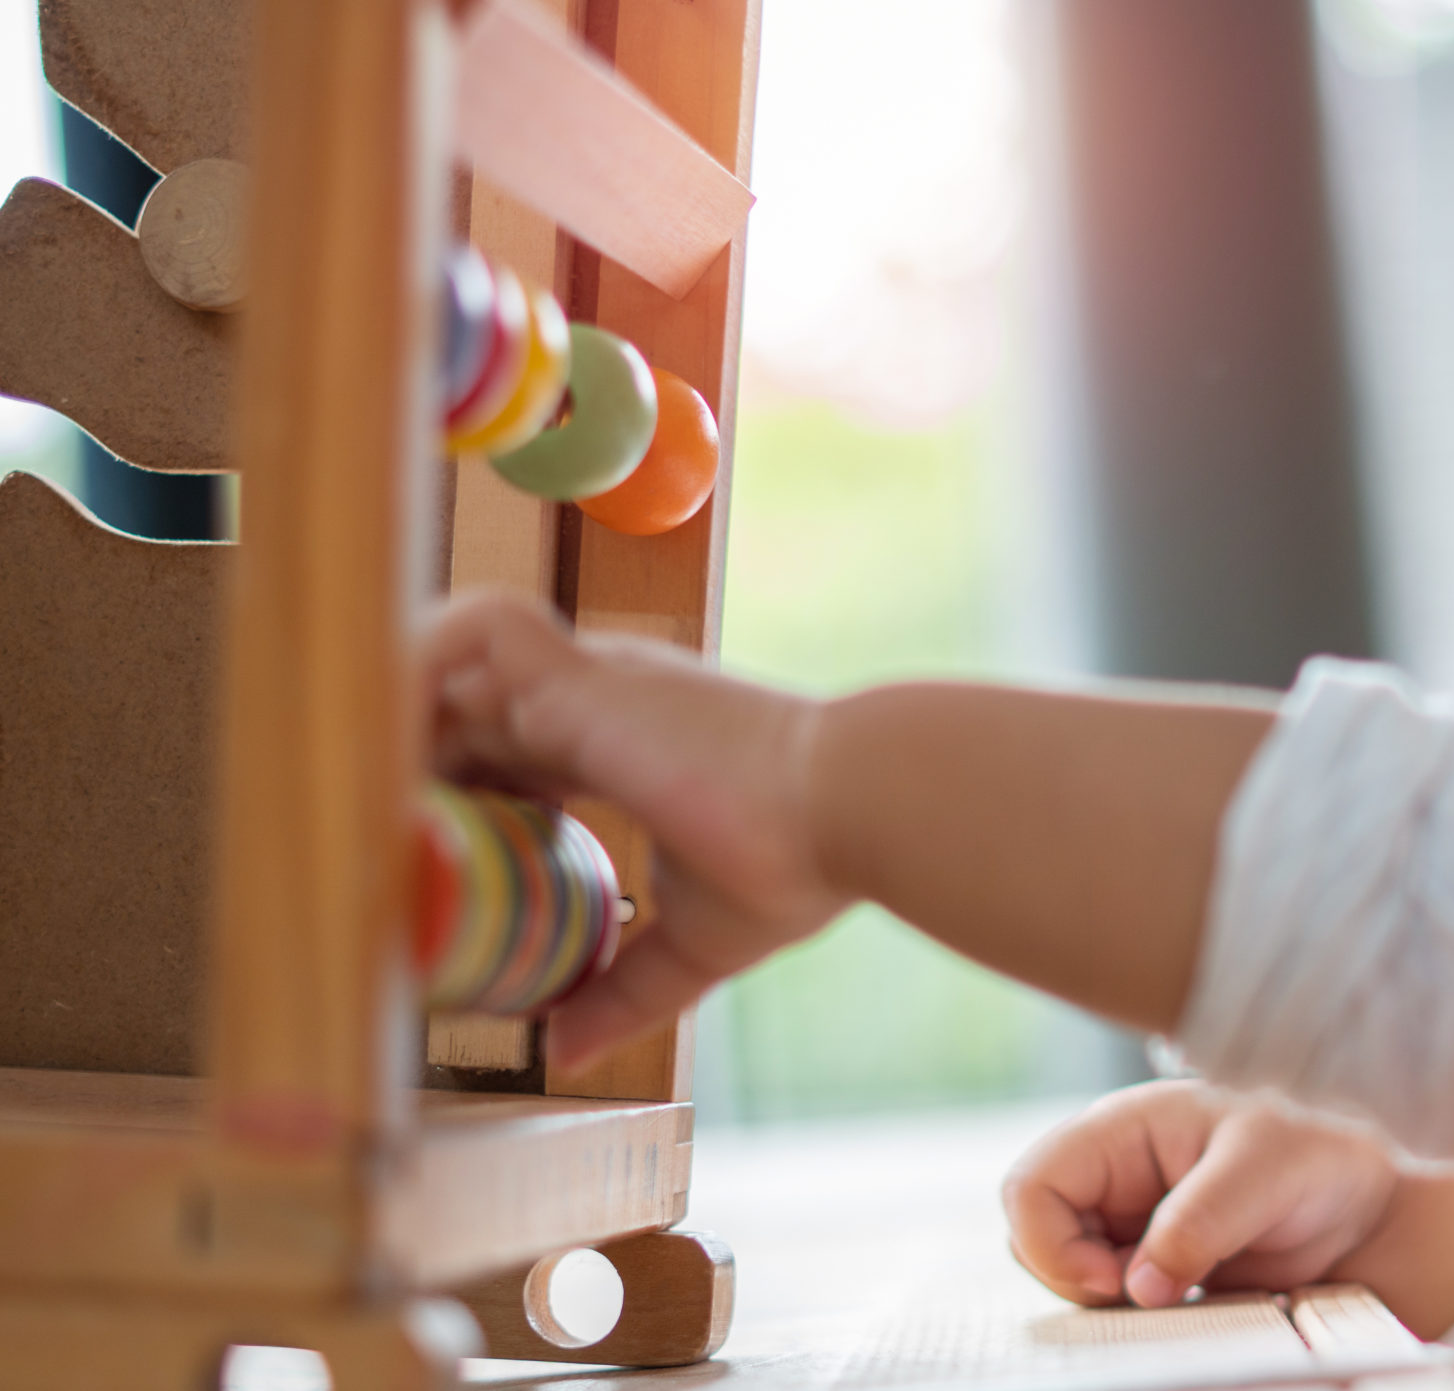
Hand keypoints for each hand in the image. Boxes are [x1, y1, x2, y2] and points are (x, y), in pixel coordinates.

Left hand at [424, 590, 846, 1068]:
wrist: (846, 810)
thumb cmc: (799, 862)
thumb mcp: (695, 941)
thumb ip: (626, 988)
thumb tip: (570, 1052)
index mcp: (623, 739)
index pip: (506, 738)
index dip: (458, 781)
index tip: (434, 855)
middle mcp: (598, 692)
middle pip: (463, 694)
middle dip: (410, 751)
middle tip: (377, 837)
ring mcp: (588, 676)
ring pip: (453, 645)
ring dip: (407, 700)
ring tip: (380, 790)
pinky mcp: (582, 678)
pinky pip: (474, 632)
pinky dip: (426, 666)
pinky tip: (405, 747)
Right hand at [1004, 1081, 1453, 1338]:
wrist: (1372, 1208)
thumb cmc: (1319, 1157)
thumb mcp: (1265, 1172)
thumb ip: (1201, 1221)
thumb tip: (1138, 1288)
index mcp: (1124, 1131)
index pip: (1031, 1187)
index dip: (1051, 1244)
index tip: (1115, 1280)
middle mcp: (1115, 1179)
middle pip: (1036, 1241)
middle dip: (1079, 1282)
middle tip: (1151, 1300)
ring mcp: (1131, 1229)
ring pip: (1072, 1281)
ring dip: (1113, 1308)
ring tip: (1186, 1301)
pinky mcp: (1156, 1273)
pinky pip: (1116, 1308)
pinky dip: (1142, 1325)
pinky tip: (1195, 1314)